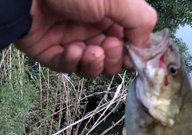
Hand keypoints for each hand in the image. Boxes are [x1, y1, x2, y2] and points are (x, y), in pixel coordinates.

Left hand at [15, 0, 156, 76]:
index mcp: (110, 11)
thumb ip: (140, 20)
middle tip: (107, 48)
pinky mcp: (48, 49)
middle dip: (113, 58)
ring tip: (90, 52)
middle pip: (111, 56)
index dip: (132, 51)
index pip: (128, 39)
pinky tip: (73, 51)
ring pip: (90, 65)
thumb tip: (143, 44)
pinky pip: (65, 65)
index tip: (132, 54)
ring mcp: (69, 37)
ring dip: (94, 64)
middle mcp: (91, 24)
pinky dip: (72, 62)